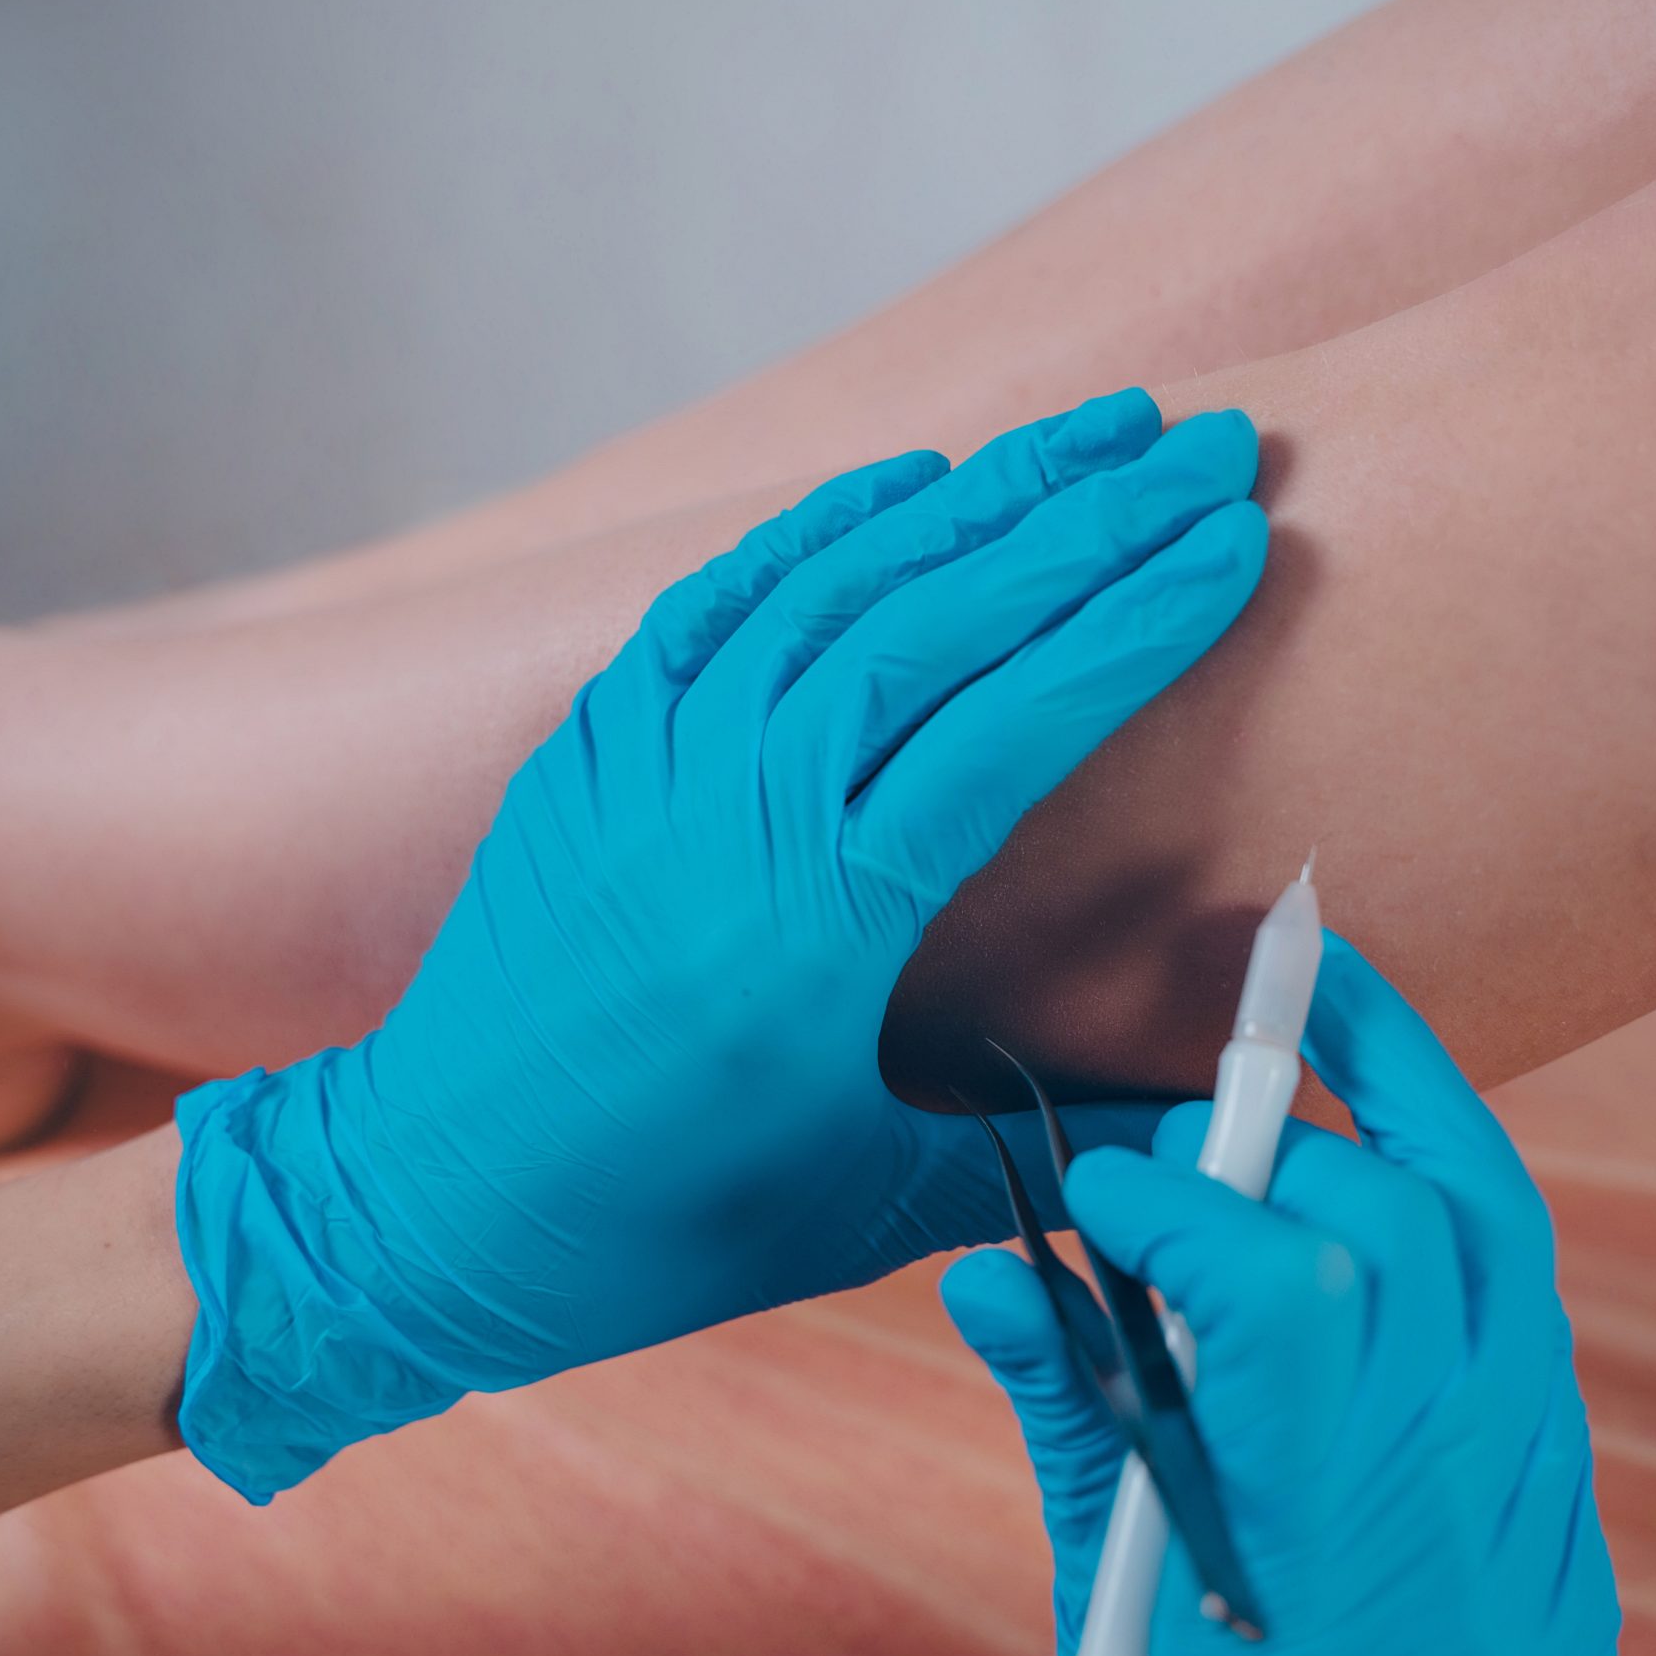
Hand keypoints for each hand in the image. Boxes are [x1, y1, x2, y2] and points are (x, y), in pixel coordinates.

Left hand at [170, 388, 1268, 1500]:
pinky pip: (723, 601)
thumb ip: (1046, 1148)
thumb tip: (1202, 1121)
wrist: (421, 1209)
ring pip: (839, 583)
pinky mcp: (597, 745)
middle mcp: (741, 807)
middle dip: (1093, 519)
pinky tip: (909, 478)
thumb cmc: (657, 1226)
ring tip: (1097, 429)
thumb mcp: (870, 1205)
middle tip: (1211, 444)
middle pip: (944, 617)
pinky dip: (821, 529)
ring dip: (981, 494)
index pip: (1015, 719)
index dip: (1136, 618)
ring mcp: (655, 758)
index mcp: (827, 918)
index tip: (1235, 536)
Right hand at [944, 931, 1620, 1655]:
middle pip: (1385, 1214)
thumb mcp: (1127, 1603)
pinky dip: (1450, 1184)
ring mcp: (1524, 1464)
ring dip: (1396, 1092)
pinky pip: (1521, 1278)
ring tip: (1323, 1001)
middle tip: (1175, 1139)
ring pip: (1486, 1213)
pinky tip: (1386, 1149)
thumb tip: (991, 1271)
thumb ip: (1075, 1424)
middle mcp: (1443, 1472)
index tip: (1093, 1194)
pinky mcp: (1557, 1468)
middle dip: (1266, 1136)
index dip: (1171, 1203)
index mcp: (1317, 1521)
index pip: (1273, 1278)